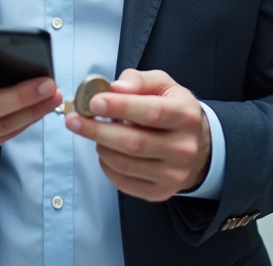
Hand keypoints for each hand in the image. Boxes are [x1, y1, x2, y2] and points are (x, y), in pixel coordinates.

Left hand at [65, 69, 210, 202]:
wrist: (198, 146)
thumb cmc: (173, 109)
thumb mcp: (163, 85)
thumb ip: (138, 80)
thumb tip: (115, 88)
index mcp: (185, 115)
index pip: (151, 113)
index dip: (120, 107)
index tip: (93, 102)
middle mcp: (183, 148)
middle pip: (134, 142)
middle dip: (97, 130)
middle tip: (74, 120)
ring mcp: (173, 174)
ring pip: (125, 164)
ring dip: (100, 147)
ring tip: (93, 133)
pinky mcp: (160, 192)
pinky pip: (124, 183)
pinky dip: (106, 166)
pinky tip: (104, 151)